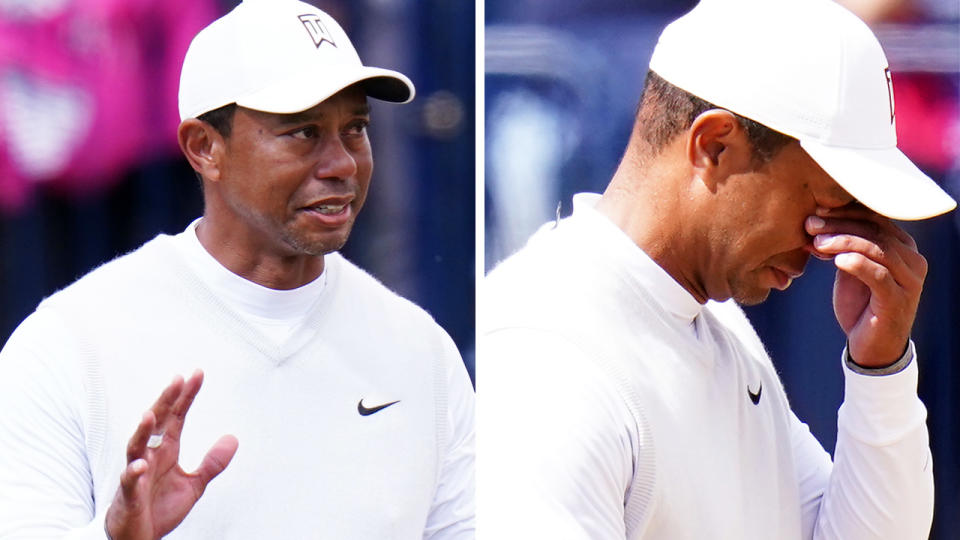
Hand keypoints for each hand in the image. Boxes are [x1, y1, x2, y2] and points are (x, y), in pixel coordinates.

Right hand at [105, 370, 237, 539]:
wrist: (139, 537)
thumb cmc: (159, 508)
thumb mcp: (194, 484)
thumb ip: (212, 462)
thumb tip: (233, 439)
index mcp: (166, 451)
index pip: (176, 417)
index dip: (186, 396)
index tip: (196, 374)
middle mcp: (150, 457)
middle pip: (156, 423)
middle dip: (165, 401)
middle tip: (177, 380)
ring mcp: (137, 474)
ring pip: (135, 447)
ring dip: (142, 431)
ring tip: (150, 414)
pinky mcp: (130, 496)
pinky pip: (129, 482)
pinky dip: (134, 472)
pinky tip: (141, 464)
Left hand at [805, 204, 925, 367]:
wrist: (872, 346)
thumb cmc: (860, 304)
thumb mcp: (850, 270)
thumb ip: (843, 247)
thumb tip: (816, 223)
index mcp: (902, 247)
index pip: (876, 218)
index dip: (845, 212)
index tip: (817, 210)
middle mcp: (912, 260)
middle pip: (875, 231)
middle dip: (839, 224)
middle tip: (811, 224)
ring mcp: (908, 280)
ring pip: (877, 249)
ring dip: (843, 241)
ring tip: (817, 242)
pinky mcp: (898, 300)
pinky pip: (878, 275)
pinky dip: (857, 264)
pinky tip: (836, 260)